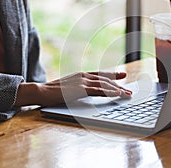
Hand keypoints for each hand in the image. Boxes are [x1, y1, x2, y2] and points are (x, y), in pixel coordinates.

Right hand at [15, 72, 131, 106]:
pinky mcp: (80, 89)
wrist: (41, 91)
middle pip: (106, 80)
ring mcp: (82, 81)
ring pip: (104, 84)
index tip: (122, 75)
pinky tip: (117, 94)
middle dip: (119, 85)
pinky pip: (98, 90)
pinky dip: (109, 91)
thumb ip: (80, 87)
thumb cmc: (53, 91)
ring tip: (127, 94)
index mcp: (82, 75)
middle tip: (129, 91)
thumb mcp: (70, 87)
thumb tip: (87, 91)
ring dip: (118, 90)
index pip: (101, 74)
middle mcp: (84, 76)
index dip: (113, 74)